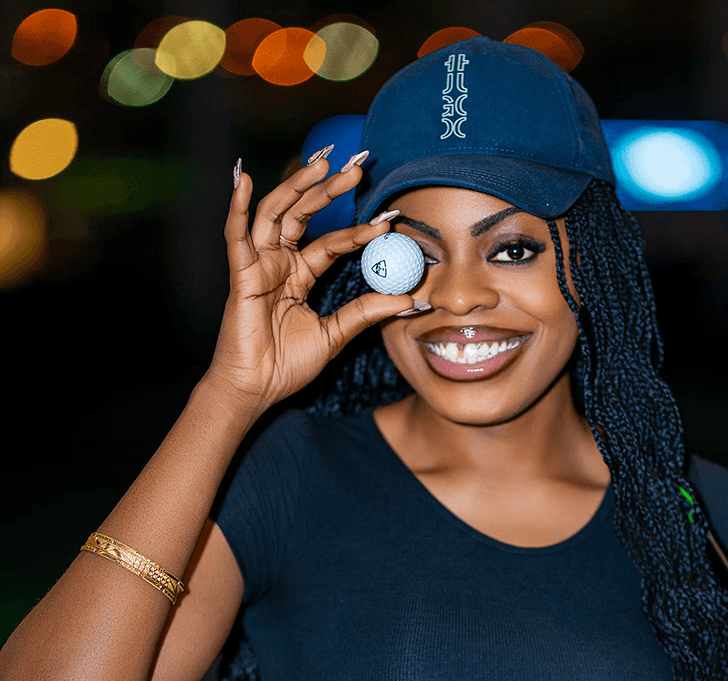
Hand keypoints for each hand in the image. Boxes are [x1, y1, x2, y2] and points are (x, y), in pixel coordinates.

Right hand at [207, 152, 417, 416]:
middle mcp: (279, 263)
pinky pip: (237, 237)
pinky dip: (239, 208)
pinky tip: (243, 181)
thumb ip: (367, 312)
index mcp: (300, 275)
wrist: (258, 389)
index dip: (359, 230)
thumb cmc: (288, 364)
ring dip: (296, 187)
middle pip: (303, 215)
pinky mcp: (241, 276)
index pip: (333, 243)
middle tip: (356, 168)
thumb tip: (409, 300)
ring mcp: (259, 266)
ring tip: (320, 163)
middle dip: (328, 189)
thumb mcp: (337, 334)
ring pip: (276, 215)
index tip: (389, 218)